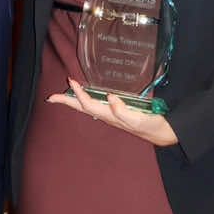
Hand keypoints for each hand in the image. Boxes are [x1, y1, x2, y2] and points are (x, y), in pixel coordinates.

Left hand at [48, 78, 178, 147]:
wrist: (161, 133)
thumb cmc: (150, 125)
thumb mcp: (137, 119)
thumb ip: (123, 111)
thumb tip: (110, 97)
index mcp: (110, 116)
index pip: (88, 104)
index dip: (78, 93)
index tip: (71, 80)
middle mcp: (107, 116)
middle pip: (82, 108)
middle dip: (67, 102)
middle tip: (51, 97)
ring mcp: (110, 115)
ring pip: (87, 107)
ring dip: (74, 101)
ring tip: (64, 94)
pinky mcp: (116, 112)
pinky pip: (95, 105)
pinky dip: (86, 100)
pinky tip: (85, 96)